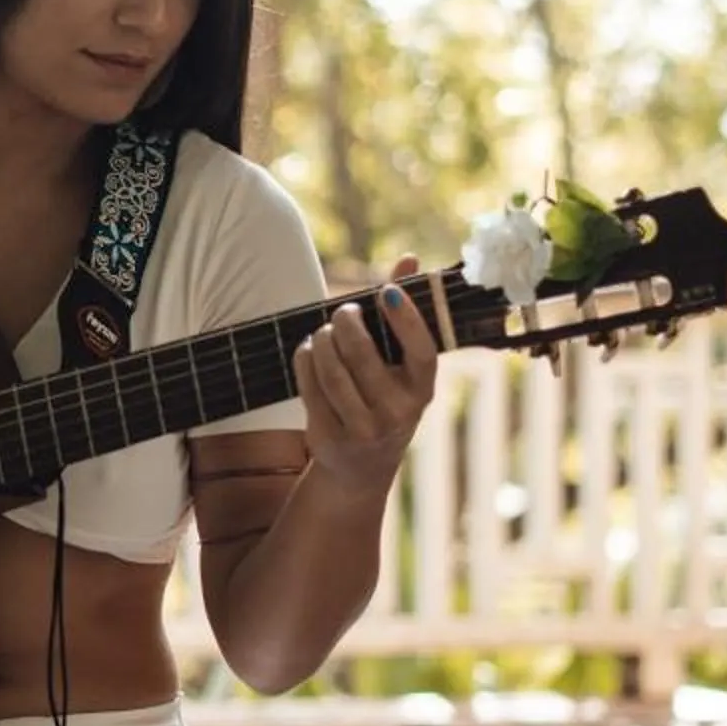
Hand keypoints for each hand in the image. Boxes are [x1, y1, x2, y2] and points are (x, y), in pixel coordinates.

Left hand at [293, 255, 437, 499]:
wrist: (361, 467)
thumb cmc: (383, 397)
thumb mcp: (401, 366)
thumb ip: (403, 311)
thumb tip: (410, 258)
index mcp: (422, 390)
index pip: (421, 350)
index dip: (405, 318)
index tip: (386, 292)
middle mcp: (397, 413)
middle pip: (361, 353)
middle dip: (345, 322)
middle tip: (342, 313)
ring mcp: (363, 429)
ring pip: (330, 367)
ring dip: (321, 339)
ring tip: (324, 333)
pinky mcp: (329, 437)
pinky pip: (308, 384)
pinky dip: (304, 359)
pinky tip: (309, 352)